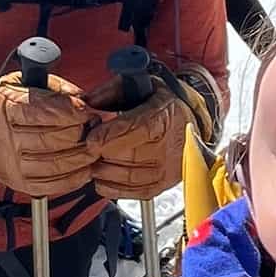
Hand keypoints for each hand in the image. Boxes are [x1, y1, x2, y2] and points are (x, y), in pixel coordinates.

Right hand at [0, 70, 93, 195]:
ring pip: (52, 165)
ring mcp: (12, 164)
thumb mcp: (27, 85)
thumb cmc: (11, 105)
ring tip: (94, 148)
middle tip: (95, 128)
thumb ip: (54, 90)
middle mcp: (6, 137)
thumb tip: (82, 100)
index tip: (87, 110)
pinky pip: (50, 186)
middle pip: (49, 140)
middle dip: (79, 134)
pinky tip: (85, 169)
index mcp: (7, 107)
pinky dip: (73, 180)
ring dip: (80, 158)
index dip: (68, 112)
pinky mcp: (19, 183)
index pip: (39, 112)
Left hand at [82, 81, 190, 199]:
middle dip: (103, 153)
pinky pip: (133, 192)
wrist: (189, 122)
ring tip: (94, 159)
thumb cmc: (161, 102)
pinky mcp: (163, 184)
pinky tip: (103, 176)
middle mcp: (170, 143)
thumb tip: (87, 103)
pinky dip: (112, 187)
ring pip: (129, 175)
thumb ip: (112, 92)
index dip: (113, 135)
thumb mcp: (141, 85)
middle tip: (88, 148)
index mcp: (165, 114)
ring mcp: (168, 167)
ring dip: (105, 170)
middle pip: (130, 155)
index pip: (140, 128)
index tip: (92, 140)